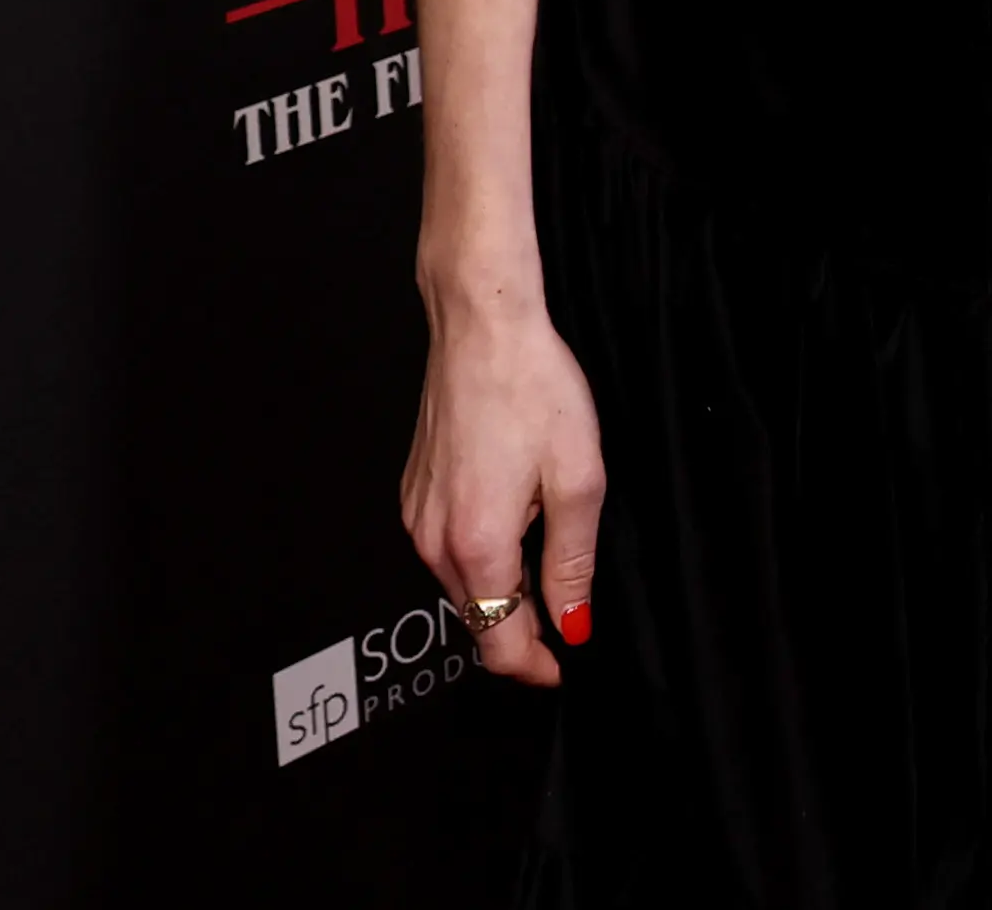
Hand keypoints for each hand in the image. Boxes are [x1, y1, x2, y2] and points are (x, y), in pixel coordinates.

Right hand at [403, 264, 604, 685]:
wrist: (482, 325)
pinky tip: (514, 517)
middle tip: (570, 612)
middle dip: (521, 629)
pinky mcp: (413, 493)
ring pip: (462, 586)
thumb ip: (572, 564)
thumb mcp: (579, 480)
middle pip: (477, 620)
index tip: (566, 666)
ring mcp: (416, 516)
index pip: (499, 644)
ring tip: (546, 550)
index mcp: (477, 545)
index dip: (536, 666)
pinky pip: (448, 548)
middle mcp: (433, 540)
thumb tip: (573, 624)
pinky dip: (481, 554)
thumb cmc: (532, 388)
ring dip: (502, 589)